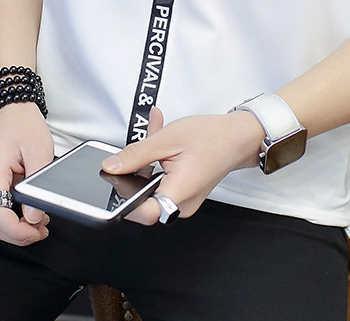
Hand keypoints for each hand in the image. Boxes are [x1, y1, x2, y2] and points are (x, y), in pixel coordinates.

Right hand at [0, 102, 53, 245]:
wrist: (11, 108)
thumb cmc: (25, 124)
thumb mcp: (40, 150)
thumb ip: (36, 186)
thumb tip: (33, 217)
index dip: (15, 231)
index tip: (35, 232)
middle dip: (15, 233)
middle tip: (40, 230)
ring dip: (10, 227)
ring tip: (35, 223)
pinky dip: (5, 216)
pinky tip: (23, 214)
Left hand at [101, 107, 263, 225]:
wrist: (238, 137)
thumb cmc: (212, 137)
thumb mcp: (167, 139)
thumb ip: (135, 155)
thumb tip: (111, 166)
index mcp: (179, 193)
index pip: (142, 212)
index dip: (124, 198)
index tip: (116, 179)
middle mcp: (181, 205)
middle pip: (142, 197)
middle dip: (136, 169)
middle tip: (143, 146)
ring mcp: (183, 202)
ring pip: (151, 187)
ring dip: (148, 162)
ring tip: (156, 138)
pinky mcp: (183, 194)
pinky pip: (161, 183)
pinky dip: (158, 164)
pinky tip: (162, 144)